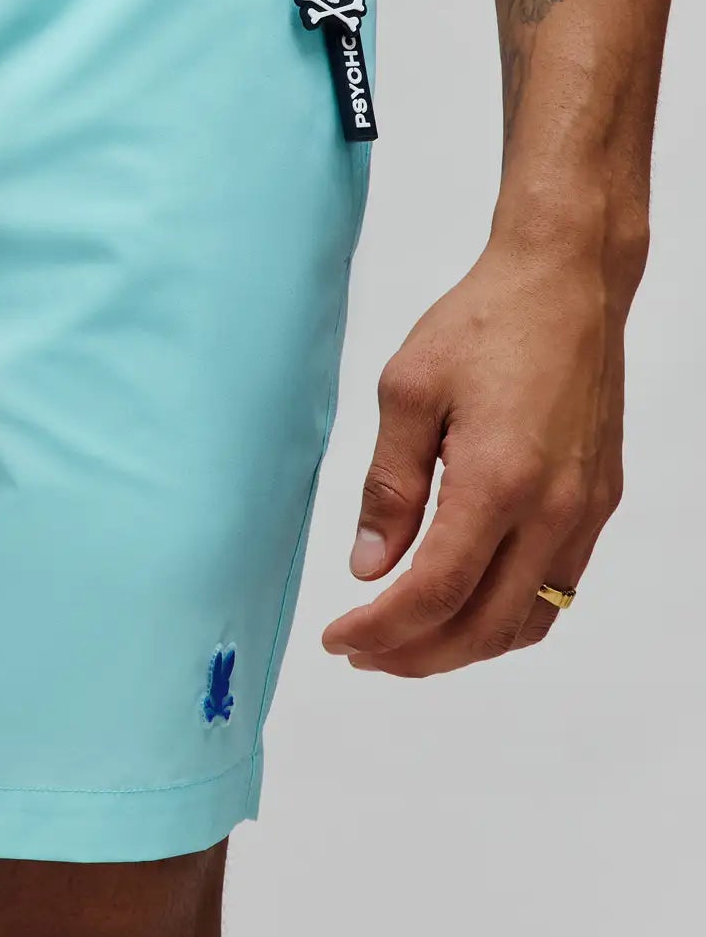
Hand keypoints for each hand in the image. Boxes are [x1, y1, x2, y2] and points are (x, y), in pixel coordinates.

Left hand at [322, 232, 631, 676]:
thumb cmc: (484, 322)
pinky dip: (504, 616)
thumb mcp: (406, 392)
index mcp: (497, 480)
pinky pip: (555, 589)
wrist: (567, 282)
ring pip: (527, 621)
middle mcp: (553, 508)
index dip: (381, 630)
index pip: (434, 593)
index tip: (338, 638)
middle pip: (483, 627)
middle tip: (361, 651)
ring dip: (462, 646)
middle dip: (414, 655)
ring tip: (404, 639)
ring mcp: (584, 510)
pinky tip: (461, 604)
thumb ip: (388, 487)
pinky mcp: (598, 501)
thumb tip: (369, 566)